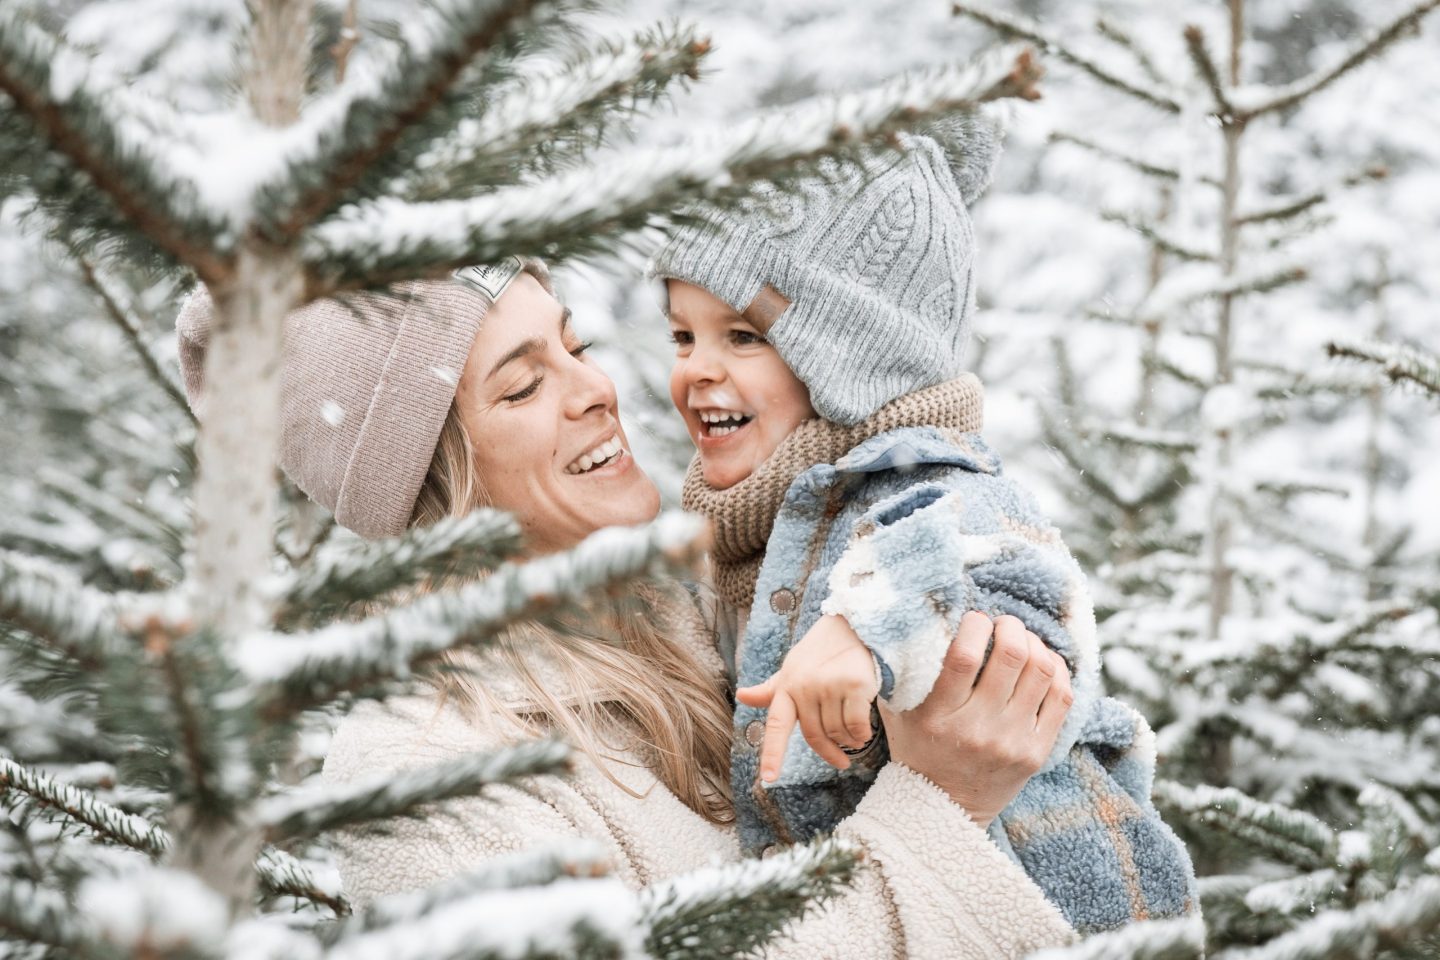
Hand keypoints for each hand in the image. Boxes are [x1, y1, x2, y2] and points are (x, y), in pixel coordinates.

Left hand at [736, 615, 878, 780]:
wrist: (852, 628)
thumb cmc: (819, 653)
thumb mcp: (792, 670)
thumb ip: (771, 690)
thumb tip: (742, 696)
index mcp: (787, 687)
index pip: (776, 725)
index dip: (772, 754)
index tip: (769, 778)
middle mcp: (805, 687)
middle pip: (815, 736)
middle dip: (829, 753)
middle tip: (841, 762)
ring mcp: (829, 685)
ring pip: (838, 732)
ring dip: (848, 743)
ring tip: (855, 738)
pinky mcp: (854, 684)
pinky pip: (856, 725)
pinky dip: (861, 734)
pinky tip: (863, 731)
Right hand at [880, 612, 1072, 827]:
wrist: (944, 809)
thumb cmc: (917, 749)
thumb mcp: (898, 711)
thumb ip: (902, 671)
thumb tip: (915, 624)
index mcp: (939, 715)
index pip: (964, 657)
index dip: (975, 626)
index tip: (974, 618)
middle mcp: (979, 729)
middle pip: (1012, 656)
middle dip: (1011, 627)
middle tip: (1003, 624)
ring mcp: (1012, 742)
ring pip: (1042, 671)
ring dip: (1035, 644)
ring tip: (1022, 640)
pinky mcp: (1036, 752)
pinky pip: (1061, 697)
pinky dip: (1056, 669)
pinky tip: (1042, 661)